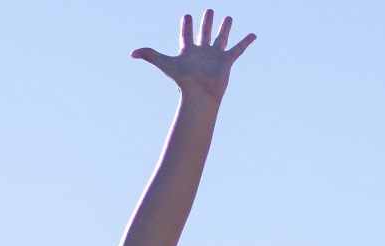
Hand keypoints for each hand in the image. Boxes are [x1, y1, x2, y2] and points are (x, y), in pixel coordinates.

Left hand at [133, 11, 254, 101]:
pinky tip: (253, 34)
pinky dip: (246, 42)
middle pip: (204, 33)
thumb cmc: (182, 81)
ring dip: (224, 28)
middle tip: (208, 11)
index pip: (186, 35)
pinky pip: (238, 49)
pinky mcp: (226, 61)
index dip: (185, 26)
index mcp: (187, 52)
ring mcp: (214, 57)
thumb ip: (150, 55)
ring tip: (228, 17)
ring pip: (221, 38)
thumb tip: (131, 52)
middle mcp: (201, 53)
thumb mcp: (165, 63)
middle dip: (206, 22)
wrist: (198, 96)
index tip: (186, 16)